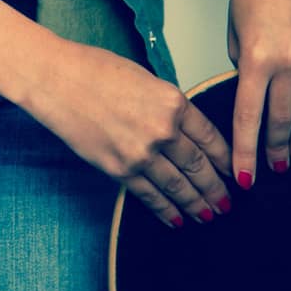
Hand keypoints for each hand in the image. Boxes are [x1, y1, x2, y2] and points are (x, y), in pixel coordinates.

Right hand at [23, 41, 233, 228]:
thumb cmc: (94, 70)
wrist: (56, 80)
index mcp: (173, 102)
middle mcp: (162, 130)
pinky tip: (176, 220)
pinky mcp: (119, 169)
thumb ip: (167, 105)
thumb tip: (182, 128)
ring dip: (196, 205)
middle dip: (216, 188)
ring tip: (208, 215)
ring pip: (178, 187)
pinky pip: (150, 196)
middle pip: (199, 167)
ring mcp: (141, 153)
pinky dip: (165, 211)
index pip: (210, 138)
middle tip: (227, 202)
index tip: (234, 172)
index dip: (225, 159)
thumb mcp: (144, 78)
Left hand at [228, 0, 290, 187]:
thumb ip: (244, 69)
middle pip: (282, 120)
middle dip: (275, 150)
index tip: (245, 177)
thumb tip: (252, 100)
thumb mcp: (234, 33)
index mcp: (255, 57)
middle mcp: (289, 59)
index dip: (246, 152)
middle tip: (274, 169)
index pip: (249, 118)